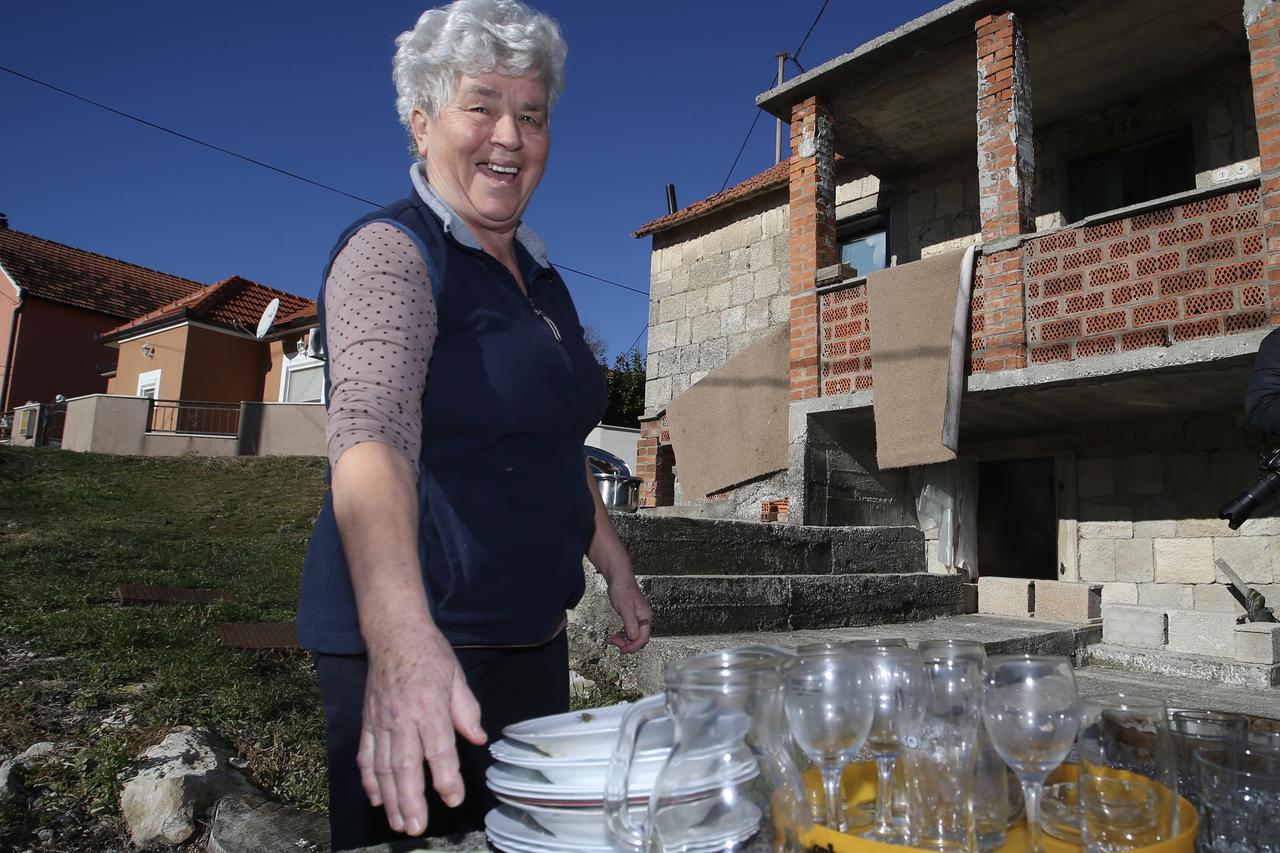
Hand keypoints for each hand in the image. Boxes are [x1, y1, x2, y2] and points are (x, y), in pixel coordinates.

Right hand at [356, 624, 485, 835]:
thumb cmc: (429, 654)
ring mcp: (381, 721)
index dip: (446, 778)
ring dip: (390, 799)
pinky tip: (377, 799)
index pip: (439, 750)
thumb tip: (478, 740)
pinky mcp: (368, 721)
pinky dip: (369, 780)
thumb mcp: (457, 678)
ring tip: (399, 822)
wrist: (393, 633)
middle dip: (411, 801)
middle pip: (405, 766)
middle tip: (416, 827)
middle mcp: (402, 717)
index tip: (453, 798)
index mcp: (429, 706)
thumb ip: (466, 712)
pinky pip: (366, 755)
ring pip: (382, 767)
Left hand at [606, 574, 651, 653]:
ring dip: (623, 641)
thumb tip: (634, 638)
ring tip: (613, 640)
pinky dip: (622, 636)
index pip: (643, 638)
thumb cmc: (623, 589)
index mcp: (645, 617)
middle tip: (614, 643)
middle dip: (627, 644)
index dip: (633, 646)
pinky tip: (615, 636)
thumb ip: (630, 623)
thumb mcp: (625, 607)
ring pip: (633, 636)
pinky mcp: (631, 617)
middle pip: (639, 639)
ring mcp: (638, 618)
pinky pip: (629, 631)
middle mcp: (643, 619)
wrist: (619, 578)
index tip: (623, 649)